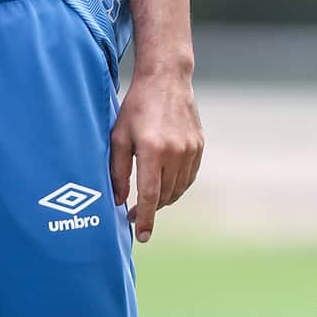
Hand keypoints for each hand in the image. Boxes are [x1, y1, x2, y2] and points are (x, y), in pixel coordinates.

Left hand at [108, 66, 202, 244]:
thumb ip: (117, 171)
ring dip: (164, 199)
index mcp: (152, 149)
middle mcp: (175, 152)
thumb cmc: (136, 107)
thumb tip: (118, 201)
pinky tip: (165, 184)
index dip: (145, 218)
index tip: (142, 236)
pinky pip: (189, 177)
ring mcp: (191, 149)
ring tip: (149, 199)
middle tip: (134, 212)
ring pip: (178, 189)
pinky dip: (177, 186)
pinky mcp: (199, 145)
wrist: (167, 80)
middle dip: (150, 209)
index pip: (150, 195)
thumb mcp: (118, 136)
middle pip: (164, 195)